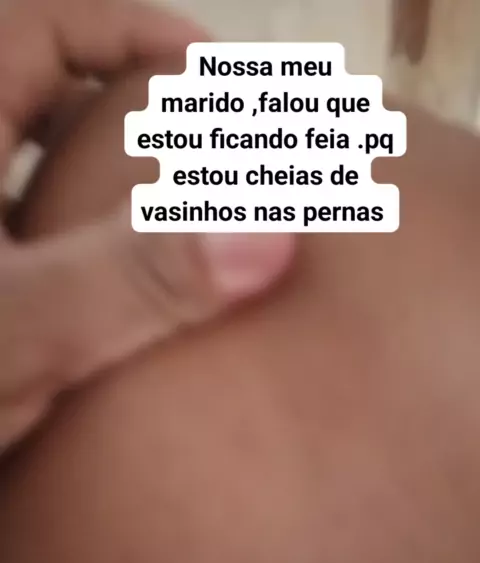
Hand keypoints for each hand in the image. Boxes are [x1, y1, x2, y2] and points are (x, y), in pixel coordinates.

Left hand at [0, 0, 293, 451]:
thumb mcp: (11, 330)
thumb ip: (133, 278)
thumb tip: (267, 232)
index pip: (50, 24)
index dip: (142, 35)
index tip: (214, 78)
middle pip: (37, 87)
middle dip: (124, 105)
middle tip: (197, 149)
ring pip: (20, 161)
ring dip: (90, 174)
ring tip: (156, 214)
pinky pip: (9, 226)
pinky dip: (55, 233)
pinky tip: (88, 285)